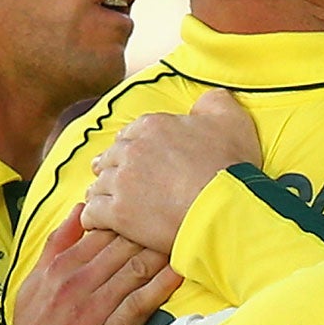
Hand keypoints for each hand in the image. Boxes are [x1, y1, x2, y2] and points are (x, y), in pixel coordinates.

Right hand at [0, 210, 178, 324]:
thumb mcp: (34, 281)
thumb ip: (57, 244)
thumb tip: (81, 207)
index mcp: (60, 268)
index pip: (103, 231)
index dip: (131, 219)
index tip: (153, 213)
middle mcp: (76, 284)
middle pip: (124, 246)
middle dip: (152, 232)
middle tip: (179, 222)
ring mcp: (92, 311)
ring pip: (136, 270)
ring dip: (162, 254)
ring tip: (186, 240)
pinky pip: (140, 305)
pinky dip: (161, 287)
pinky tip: (180, 274)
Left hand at [83, 90, 262, 252]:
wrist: (224, 208)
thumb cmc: (231, 166)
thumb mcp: (231, 119)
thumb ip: (213, 102)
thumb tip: (203, 101)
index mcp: (152, 126)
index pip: (130, 133)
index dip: (134, 147)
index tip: (140, 159)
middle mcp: (131, 150)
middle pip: (110, 157)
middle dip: (114, 168)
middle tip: (123, 182)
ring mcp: (121, 181)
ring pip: (97, 185)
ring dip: (104, 193)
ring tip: (112, 205)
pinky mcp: (116, 213)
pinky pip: (92, 212)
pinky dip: (95, 218)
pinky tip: (102, 223)